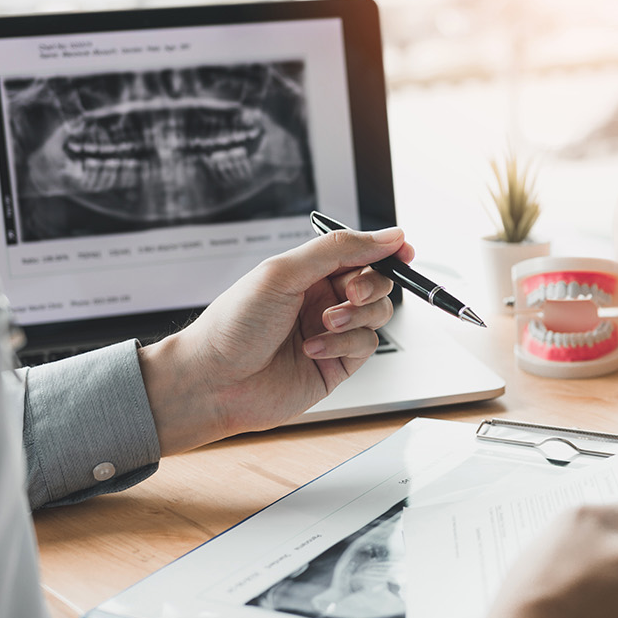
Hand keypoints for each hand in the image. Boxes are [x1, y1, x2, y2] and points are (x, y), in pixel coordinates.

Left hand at [139, 228, 413, 453]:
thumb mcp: (284, 272)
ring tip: (325, 322)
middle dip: (371, 284)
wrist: (214, 381)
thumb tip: (388, 235)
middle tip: (351, 292)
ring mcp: (331, 333)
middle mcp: (321, 300)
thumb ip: (339, 250)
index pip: (359, 252)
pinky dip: (344, 344)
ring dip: (356, 315)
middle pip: (376, 282)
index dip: (385, 249)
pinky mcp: (336, 366)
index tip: (403, 250)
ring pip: (377, 314)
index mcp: (307, 272)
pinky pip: (365, 346)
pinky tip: (313, 348)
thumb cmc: (233, 324)